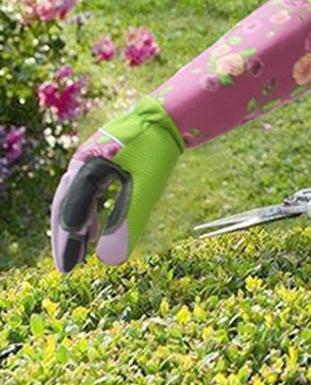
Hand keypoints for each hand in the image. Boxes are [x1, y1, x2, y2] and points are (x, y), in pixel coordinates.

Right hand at [50, 97, 184, 272]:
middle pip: (66, 206)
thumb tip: (111, 261)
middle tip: (68, 268)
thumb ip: (127, 220)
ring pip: (77, 199)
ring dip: (78, 226)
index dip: (67, 243)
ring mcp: (91, 159)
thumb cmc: (159, 149)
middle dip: (66, 239)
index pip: (70, 212)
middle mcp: (82, 161)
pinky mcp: (103, 159)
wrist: (171, 116)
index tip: (68, 269)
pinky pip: (88, 190)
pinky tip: (94, 230)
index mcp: (86, 166)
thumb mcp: (145, 187)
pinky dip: (89, 211)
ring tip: (81, 255)